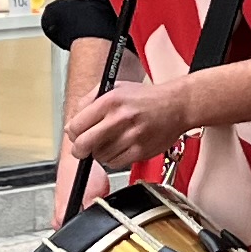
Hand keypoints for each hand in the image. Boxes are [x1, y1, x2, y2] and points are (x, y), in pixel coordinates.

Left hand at [64, 69, 193, 172]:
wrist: (177, 105)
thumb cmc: (147, 98)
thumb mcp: (116, 88)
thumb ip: (91, 100)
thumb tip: (73, 120)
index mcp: (110, 100)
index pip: (76, 125)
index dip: (73, 133)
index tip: (75, 135)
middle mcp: (120, 118)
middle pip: (84, 144)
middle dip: (79, 150)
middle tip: (82, 149)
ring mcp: (131, 136)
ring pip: (99, 156)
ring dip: (100, 153)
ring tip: (110, 143)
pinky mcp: (140, 151)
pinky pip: (116, 163)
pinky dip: (114, 159)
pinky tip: (121, 148)